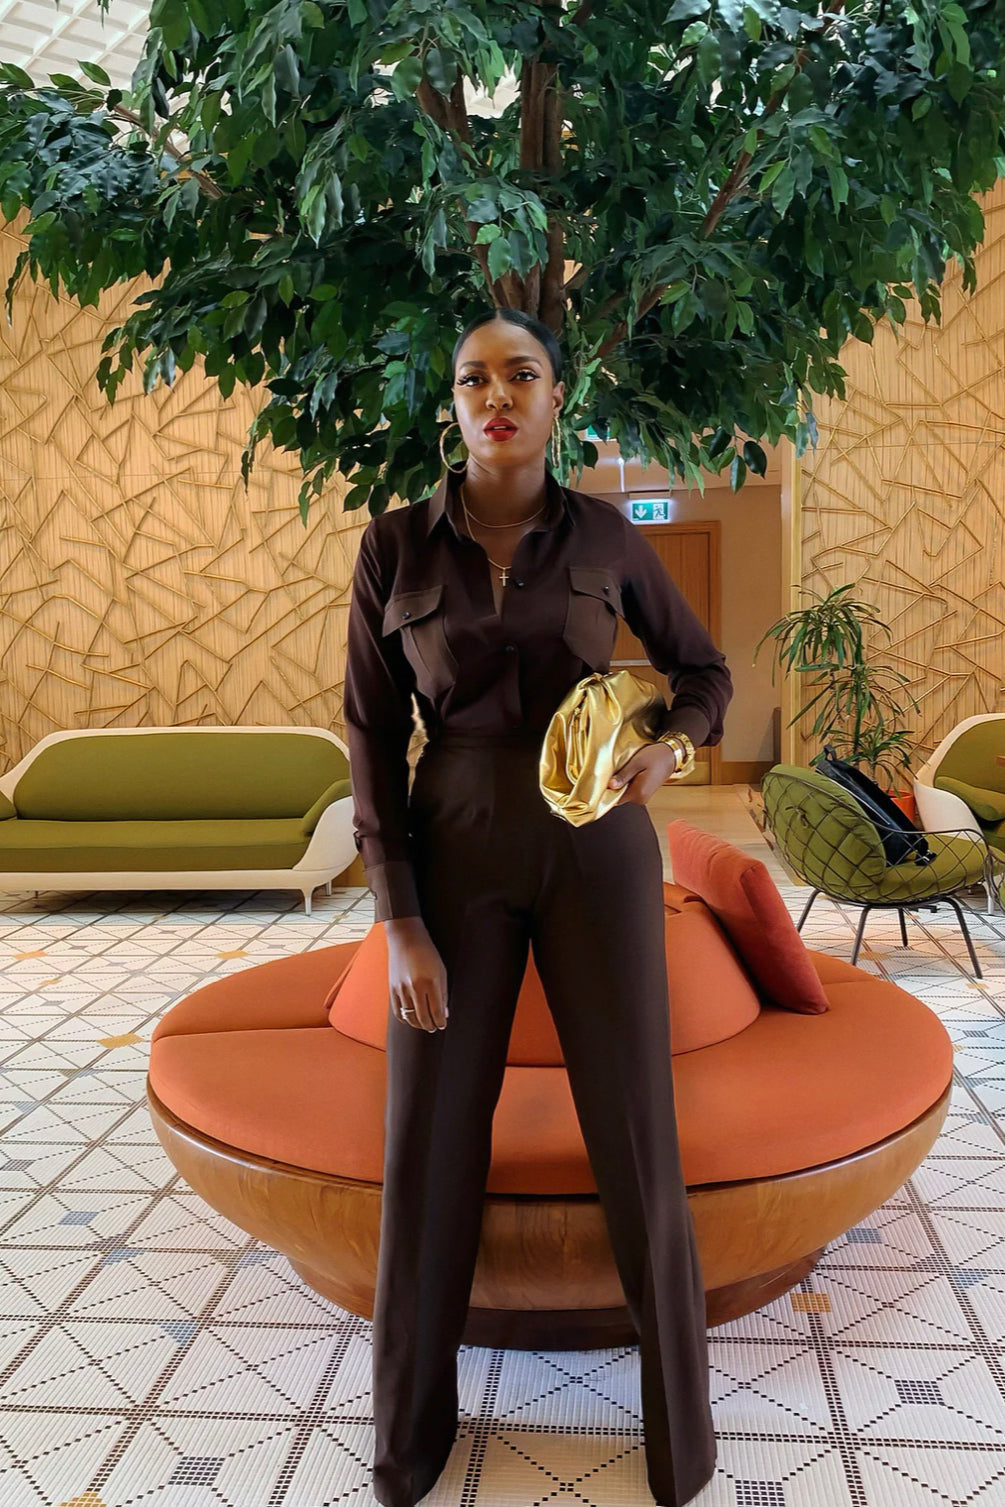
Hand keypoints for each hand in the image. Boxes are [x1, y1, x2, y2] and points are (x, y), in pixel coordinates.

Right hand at [383, 916, 448, 1030]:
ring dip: (418, 1024)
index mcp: (431, 982)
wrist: (406, 938)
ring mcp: (402, 989)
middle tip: (434, 1028)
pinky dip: (405, 1019)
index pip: (437, 1011)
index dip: (440, 1021)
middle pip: (423, 1017)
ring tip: (424, 1025)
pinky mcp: (392, 988)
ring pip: (410, 1016)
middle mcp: (415, 987)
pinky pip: (398, 1011)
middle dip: (430, 1026)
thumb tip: (444, 1013)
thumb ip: (443, 993)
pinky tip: (411, 1019)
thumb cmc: (427, 953)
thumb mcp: (441, 971)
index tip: (442, 1025)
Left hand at [607, 742, 680, 804]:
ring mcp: (643, 797)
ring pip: (624, 793)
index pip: (615, 799)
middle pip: (619, 796)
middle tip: (617, 771)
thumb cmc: (655, 757)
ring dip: (622, 784)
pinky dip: (628, 783)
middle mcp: (641, 799)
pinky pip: (630, 791)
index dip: (607, 790)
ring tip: (627, 770)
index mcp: (638, 793)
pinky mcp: (644, 794)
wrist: (670, 756)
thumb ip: (623, 776)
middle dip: (615, 785)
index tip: (605, 780)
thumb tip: (610, 786)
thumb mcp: (637, 763)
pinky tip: (632, 773)